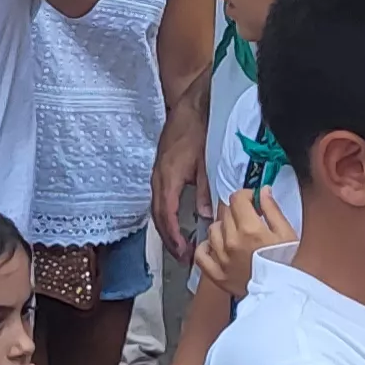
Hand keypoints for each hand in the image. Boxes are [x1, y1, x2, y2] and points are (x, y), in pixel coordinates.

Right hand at [151, 119, 209, 261]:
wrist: (190, 106)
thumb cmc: (199, 130)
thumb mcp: (206, 161)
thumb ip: (205, 189)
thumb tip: (204, 216)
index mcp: (168, 178)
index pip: (167, 215)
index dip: (174, 237)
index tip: (182, 252)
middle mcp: (158, 178)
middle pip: (158, 216)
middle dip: (169, 239)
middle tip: (182, 258)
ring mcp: (157, 175)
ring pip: (157, 209)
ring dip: (167, 229)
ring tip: (180, 246)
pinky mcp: (161, 171)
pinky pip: (160, 199)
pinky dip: (167, 216)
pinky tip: (177, 223)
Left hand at [198, 188, 291, 294]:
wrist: (286, 297)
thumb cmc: (290, 265)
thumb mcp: (288, 233)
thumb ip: (272, 209)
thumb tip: (263, 191)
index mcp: (250, 229)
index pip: (236, 198)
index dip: (246, 196)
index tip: (253, 201)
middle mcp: (232, 242)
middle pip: (226, 212)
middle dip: (238, 212)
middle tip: (251, 220)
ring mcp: (221, 259)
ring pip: (213, 229)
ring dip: (224, 228)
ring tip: (238, 235)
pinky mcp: (217, 275)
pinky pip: (201, 253)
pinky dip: (206, 247)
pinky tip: (217, 246)